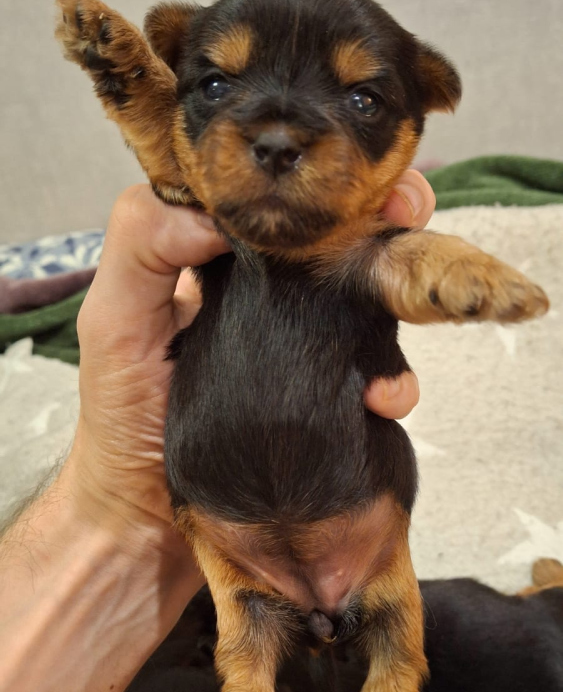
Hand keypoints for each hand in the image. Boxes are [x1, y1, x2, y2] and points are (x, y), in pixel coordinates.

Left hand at [69, 170, 434, 531]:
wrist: (147, 518)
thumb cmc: (121, 418)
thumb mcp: (112, 322)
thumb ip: (141, 245)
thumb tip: (218, 210)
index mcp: (221, 263)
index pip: (279, 199)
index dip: (321, 178)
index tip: (356, 173)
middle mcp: (271, 298)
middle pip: (342, 239)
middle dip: (386, 221)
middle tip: (407, 217)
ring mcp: (305, 350)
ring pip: (372, 302)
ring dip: (402, 296)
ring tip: (410, 304)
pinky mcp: (327, 402)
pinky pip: (378, 379)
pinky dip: (396, 383)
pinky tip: (384, 399)